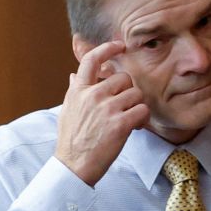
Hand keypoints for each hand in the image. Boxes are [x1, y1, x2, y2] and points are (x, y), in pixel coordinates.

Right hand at [54, 40, 149, 185]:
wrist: (73, 165)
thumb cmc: (71, 140)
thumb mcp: (68, 110)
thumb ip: (75, 91)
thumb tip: (74, 74)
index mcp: (79, 90)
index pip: (92, 59)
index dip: (108, 48)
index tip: (120, 45)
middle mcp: (92, 95)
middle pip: (124, 78)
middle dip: (128, 92)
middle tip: (125, 108)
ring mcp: (106, 109)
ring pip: (136, 94)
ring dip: (137, 107)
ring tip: (129, 120)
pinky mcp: (119, 124)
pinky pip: (142, 110)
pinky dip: (143, 119)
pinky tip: (136, 127)